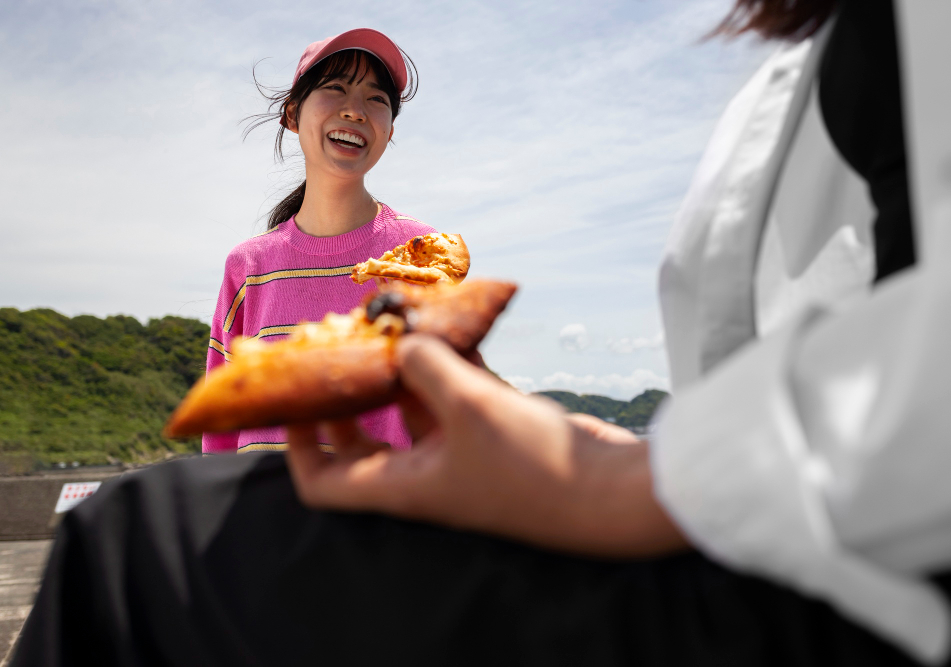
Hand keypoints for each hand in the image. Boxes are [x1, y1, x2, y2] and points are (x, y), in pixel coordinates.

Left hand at [286, 335, 686, 557]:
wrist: (609, 494)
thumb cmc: (533, 467)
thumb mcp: (470, 408)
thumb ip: (427, 366)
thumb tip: (403, 338)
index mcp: (403, 485)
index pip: (324, 482)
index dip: (298, 445)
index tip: (295, 399)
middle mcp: (424, 472)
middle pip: (363, 441)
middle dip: (349, 394)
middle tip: (341, 348)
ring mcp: (461, 451)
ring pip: (415, 407)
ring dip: (404, 367)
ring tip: (393, 319)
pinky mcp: (496, 431)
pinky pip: (459, 393)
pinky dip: (452, 362)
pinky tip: (453, 323)